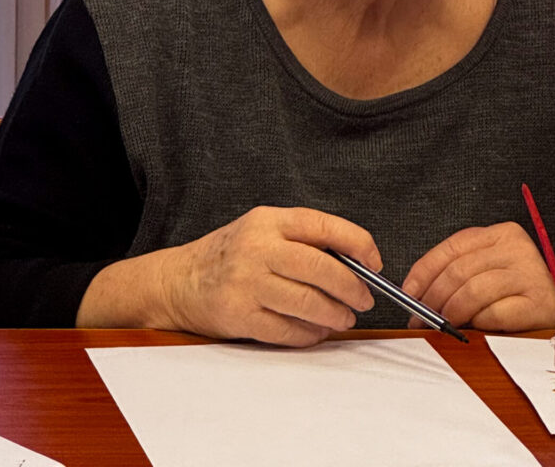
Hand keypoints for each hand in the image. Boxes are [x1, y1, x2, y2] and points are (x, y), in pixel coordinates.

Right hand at [78, 206, 380, 346]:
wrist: (179, 280)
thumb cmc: (232, 255)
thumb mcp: (263, 230)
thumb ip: (302, 240)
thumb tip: (356, 263)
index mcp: (269, 220)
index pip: (324, 226)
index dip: (358, 243)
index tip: (375, 262)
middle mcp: (258, 247)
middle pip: (321, 268)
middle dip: (352, 287)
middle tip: (363, 299)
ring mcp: (247, 282)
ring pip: (308, 302)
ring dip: (334, 314)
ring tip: (343, 317)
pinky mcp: (239, 315)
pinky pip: (287, 329)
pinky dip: (309, 334)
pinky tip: (317, 331)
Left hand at [401, 222, 554, 331]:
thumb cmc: (517, 291)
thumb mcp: (488, 269)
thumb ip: (458, 272)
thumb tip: (417, 294)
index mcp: (500, 234)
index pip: (452, 247)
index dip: (425, 271)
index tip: (409, 293)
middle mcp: (516, 247)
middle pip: (460, 270)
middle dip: (434, 297)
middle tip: (422, 317)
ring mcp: (530, 273)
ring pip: (474, 291)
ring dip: (452, 312)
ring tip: (445, 324)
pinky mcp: (540, 302)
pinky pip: (496, 314)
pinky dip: (478, 323)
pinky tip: (474, 327)